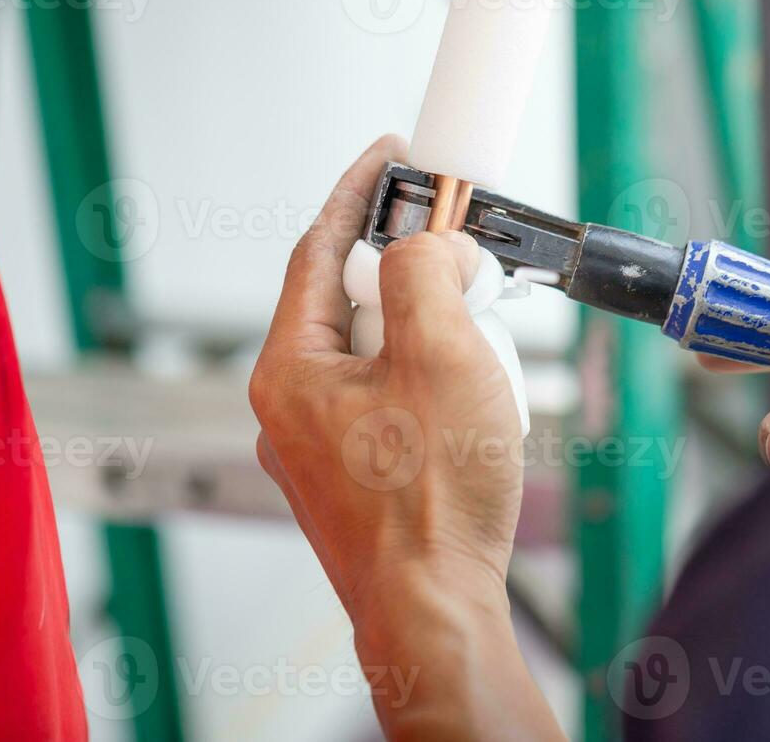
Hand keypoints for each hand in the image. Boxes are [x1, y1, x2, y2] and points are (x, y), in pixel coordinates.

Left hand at [249, 135, 524, 623]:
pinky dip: (426, 375)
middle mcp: (291, 406)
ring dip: (426, 328)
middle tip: (460, 250)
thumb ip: (426, 273)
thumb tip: (429, 244)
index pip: (316, 249)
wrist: (434, 614)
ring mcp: (320, 446)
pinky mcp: (354, 476)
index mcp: (289, 369)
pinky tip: (470, 393)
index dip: (357, 192)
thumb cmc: (433, 505)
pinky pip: (386, 397)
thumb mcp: (441, 357)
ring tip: (479, 334)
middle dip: (408, 268)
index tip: (390, 155)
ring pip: (373, 351)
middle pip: (350, 298)